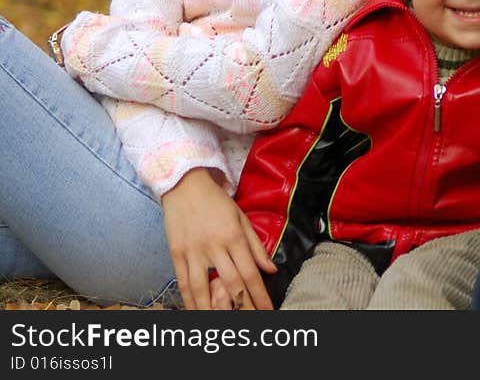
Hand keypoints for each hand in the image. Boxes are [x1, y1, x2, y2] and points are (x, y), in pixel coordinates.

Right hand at [161, 168, 276, 310]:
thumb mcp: (241, 217)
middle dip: (242, 307)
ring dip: (212, 311)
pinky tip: (196, 313)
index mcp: (233, 235)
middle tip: (250, 323)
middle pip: (230, 284)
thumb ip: (256, 245)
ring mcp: (193, 250)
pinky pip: (183, 282)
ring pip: (202, 289)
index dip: (259, 295)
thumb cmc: (217, 201)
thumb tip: (271, 269)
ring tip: (220, 327)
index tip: (268, 311)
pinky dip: (189, 301)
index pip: (250, 272)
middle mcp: (214, 245)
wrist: (185, 183)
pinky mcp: (176, 253)